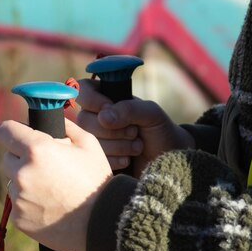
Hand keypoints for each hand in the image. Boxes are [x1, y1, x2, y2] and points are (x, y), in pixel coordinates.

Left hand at [0, 118, 112, 250]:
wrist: (102, 223)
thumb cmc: (97, 181)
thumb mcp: (89, 144)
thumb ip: (66, 126)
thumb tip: (54, 119)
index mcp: (36, 150)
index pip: (5, 130)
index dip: (13, 131)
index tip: (19, 135)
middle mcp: (22, 172)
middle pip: (8, 157)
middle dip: (22, 158)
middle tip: (45, 166)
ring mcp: (18, 198)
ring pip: (13, 182)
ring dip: (26, 181)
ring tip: (52, 189)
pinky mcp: (18, 219)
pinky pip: (18, 204)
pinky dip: (29, 203)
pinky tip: (51, 206)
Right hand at [76, 79, 194, 176]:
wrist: (168, 160)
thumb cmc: (160, 131)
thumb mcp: (151, 113)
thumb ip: (129, 109)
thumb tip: (103, 117)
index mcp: (107, 99)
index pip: (83, 90)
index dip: (91, 100)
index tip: (108, 108)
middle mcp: (97, 118)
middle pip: (83, 119)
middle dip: (113, 130)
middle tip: (135, 132)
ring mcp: (95, 139)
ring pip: (89, 141)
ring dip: (118, 146)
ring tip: (137, 146)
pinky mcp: (97, 159)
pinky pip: (94, 159)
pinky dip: (114, 160)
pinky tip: (128, 159)